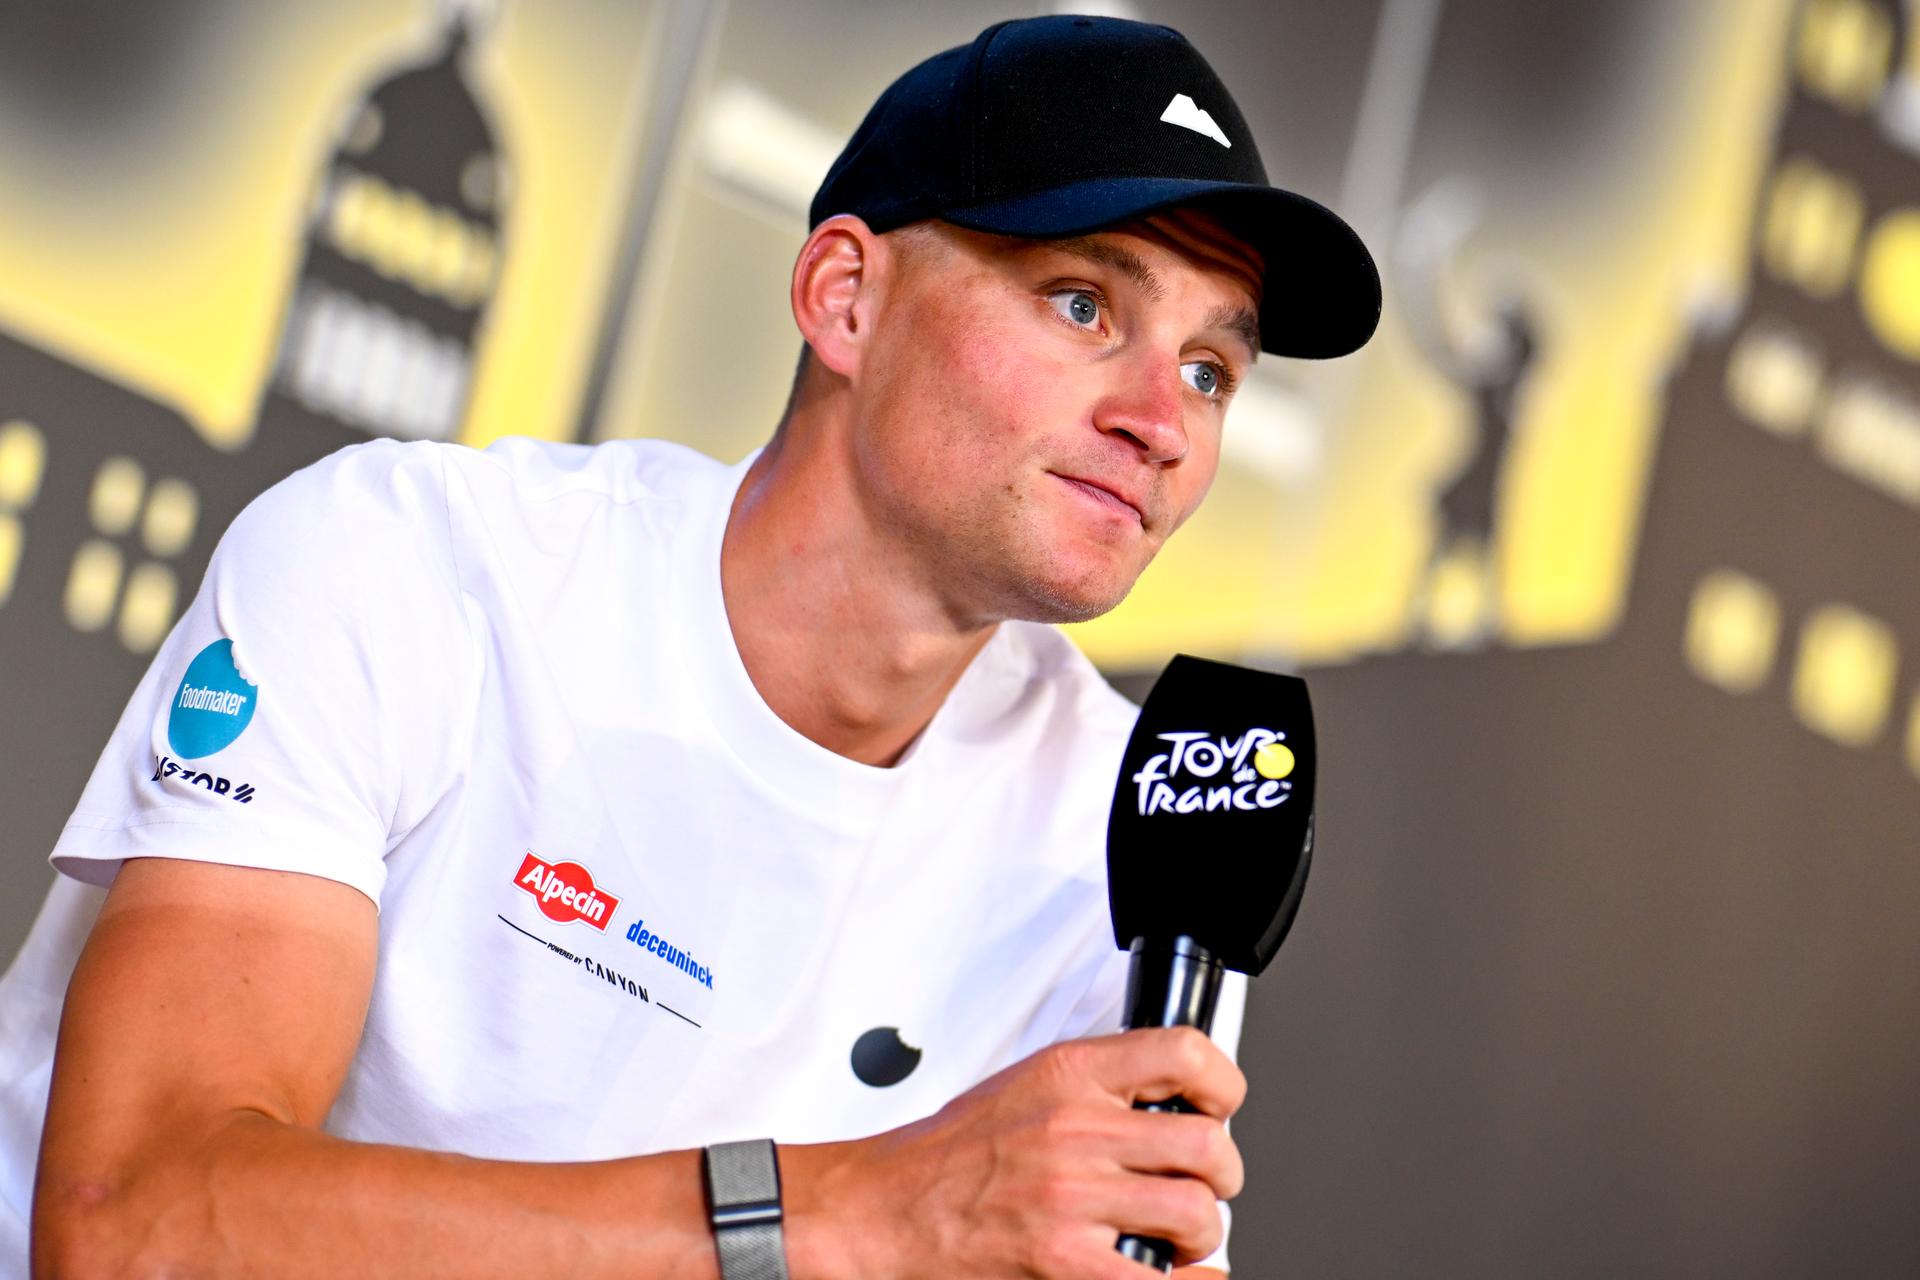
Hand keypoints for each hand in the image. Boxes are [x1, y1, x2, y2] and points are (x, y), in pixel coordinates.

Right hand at [791, 1026, 1244, 1278]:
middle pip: (1207, 1145)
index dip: (1222, 1083)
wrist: (885, 1211)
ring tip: (1179, 1234)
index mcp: (1068, 1076)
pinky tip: (1174, 1274)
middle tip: (1204, 1183)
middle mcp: (1076, 1132)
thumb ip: (1092, 1085)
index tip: (1221, 1103)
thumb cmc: (945, 1156)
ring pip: (1197, 1213)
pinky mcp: (1068, 1264)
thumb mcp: (1023, 1085)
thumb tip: (1161, 1097)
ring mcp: (1074, 1199)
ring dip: (1201, 1231)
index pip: (1184, 1054)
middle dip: (1219, 1173)